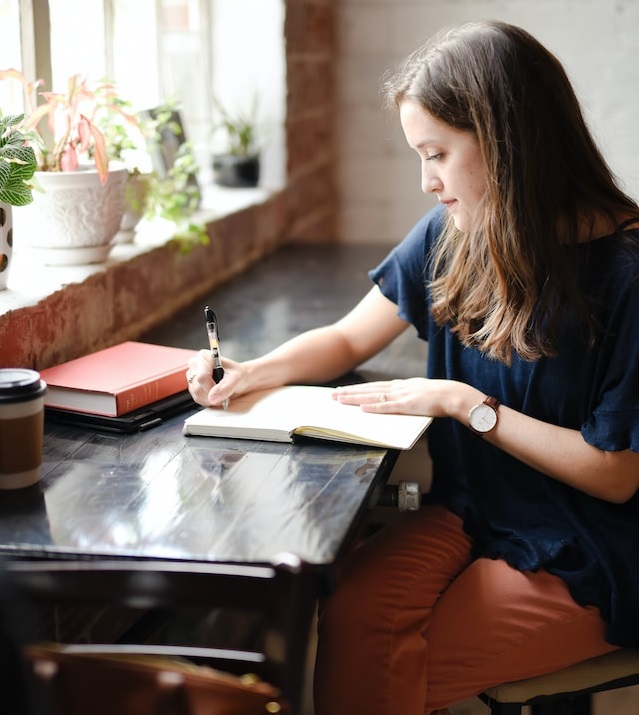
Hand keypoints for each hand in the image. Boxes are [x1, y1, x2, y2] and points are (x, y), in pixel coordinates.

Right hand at [186, 350, 242, 407]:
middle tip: (225, 392)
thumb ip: (226, 387)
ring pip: (197, 394)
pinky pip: (198, 399)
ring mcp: (192, 376)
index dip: (211, 387)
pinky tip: (217, 395)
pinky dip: (209, 400)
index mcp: (204, 357)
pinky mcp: (193, 387)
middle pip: (198, 387)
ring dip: (211, 398)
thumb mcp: (237, 378)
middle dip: (212, 394)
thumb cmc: (238, 374)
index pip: (201, 376)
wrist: (240, 379)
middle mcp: (195, 365)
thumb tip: (212, 398)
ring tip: (222, 393)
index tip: (222, 390)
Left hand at [333, 377, 465, 418]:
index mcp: (401, 385)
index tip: (344, 390)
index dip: (358, 388)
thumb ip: (407, 396)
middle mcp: (397, 388)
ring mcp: (401, 396)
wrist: (453, 395)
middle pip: (368, 389)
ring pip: (372, 396)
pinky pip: (386, 407)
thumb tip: (397, 401)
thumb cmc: (440, 396)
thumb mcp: (419, 392)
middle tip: (332, 394)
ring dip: (355, 398)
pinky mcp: (406, 405)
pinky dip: (373, 407)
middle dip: (349, 392)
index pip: (374, 386)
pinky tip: (361, 408)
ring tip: (340, 399)